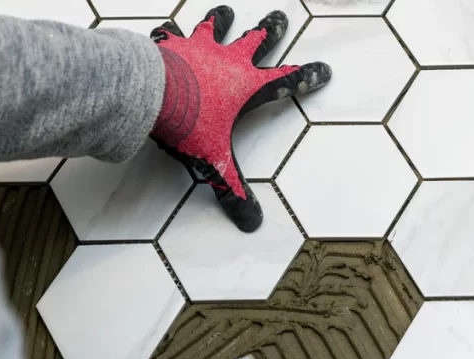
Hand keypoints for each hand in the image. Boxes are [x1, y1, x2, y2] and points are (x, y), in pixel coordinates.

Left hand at [149, 6, 330, 231]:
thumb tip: (252, 222)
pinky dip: (170, 32)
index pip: (286, 81)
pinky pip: (171, 34)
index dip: (307, 77)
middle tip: (281, 17)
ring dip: (222, 20)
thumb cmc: (187, 124)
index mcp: (247, 88)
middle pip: (257, 40)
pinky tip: (166, 28)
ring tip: (226, 11)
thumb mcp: (214, 162)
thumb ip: (232, 190)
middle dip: (271, 29)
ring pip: (216, 27)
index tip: (325, 69)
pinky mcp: (170, 44)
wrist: (148, 95)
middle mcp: (228, 61)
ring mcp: (199, 48)